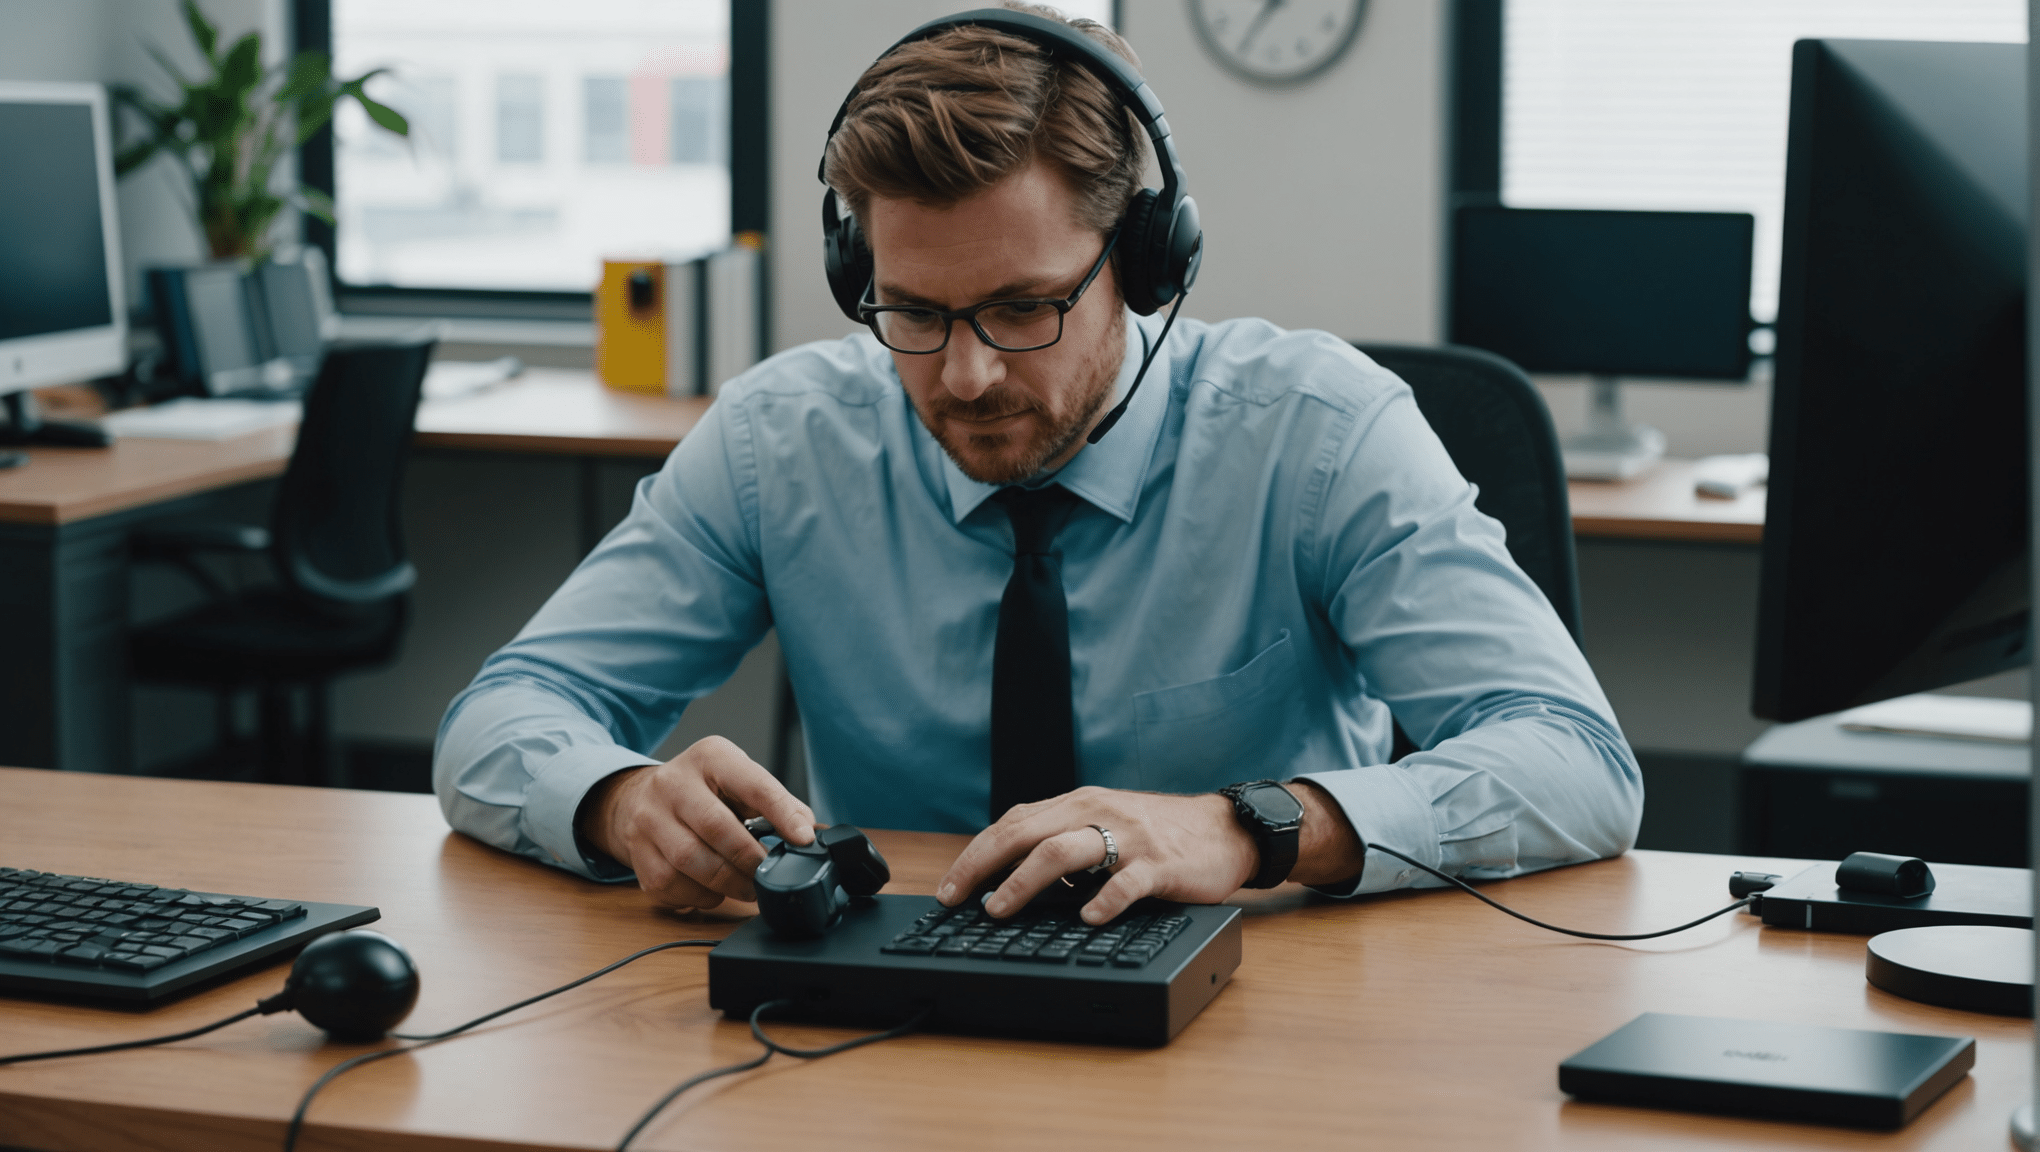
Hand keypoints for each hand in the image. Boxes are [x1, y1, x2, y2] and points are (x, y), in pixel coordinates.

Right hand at [578, 736, 815, 909]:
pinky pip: (670, 884)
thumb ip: (775, 802)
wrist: (639, 797)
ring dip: (727, 883)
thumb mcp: (738, 779)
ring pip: (690, 861)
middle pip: (717, 828)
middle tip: (769, 876)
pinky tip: (712, 889)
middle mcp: (674, 782)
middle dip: (750, 860)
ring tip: (747, 887)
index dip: (782, 814)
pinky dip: (698, 895)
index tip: (803, 840)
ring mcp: (649, 817)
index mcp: (710, 757)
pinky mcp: (636, 851)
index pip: (752, 784)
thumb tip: (809, 833)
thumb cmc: (702, 791)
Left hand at [936, 787, 1257, 924]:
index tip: (948, 887)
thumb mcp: (1104, 828)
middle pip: (1026, 833)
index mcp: (1078, 805)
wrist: (1224, 830)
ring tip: (999, 909)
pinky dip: (1103, 901)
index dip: (975, 855)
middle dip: (982, 866)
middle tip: (955, 899)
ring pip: (1064, 851)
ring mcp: (1128, 838)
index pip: (1013, 823)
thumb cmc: (1158, 836)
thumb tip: (1010, 881)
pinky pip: (1127, 881)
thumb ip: (1064, 844)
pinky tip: (1086, 920)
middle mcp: (1096, 814)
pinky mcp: (1161, 864)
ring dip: (1024, 881)